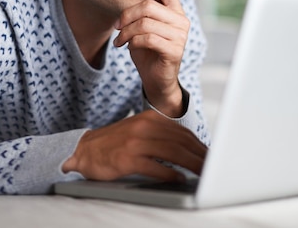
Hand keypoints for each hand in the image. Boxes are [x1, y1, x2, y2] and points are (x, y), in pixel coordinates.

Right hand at [62, 110, 206, 180]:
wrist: (84, 149)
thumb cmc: (116, 144)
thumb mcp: (140, 131)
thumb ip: (163, 137)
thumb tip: (191, 150)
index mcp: (150, 119)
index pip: (182, 133)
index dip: (200, 146)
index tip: (212, 157)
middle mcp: (144, 127)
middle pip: (181, 141)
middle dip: (200, 156)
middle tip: (214, 168)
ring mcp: (135, 142)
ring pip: (172, 152)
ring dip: (191, 164)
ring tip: (203, 174)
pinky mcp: (127, 159)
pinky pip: (154, 166)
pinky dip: (170, 174)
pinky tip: (179, 179)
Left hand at [113, 0, 189, 116]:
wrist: (156, 79)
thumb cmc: (148, 51)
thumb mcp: (143, 27)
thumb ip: (142, 12)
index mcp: (176, 12)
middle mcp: (182, 22)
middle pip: (149, 6)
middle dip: (127, 15)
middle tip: (117, 27)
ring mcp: (180, 37)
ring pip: (145, 23)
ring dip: (126, 32)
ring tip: (119, 39)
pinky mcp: (174, 51)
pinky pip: (147, 39)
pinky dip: (132, 41)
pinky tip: (125, 47)